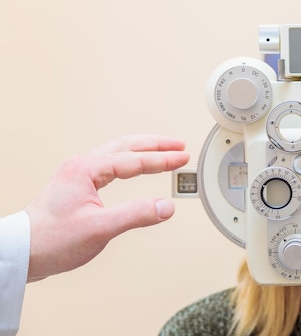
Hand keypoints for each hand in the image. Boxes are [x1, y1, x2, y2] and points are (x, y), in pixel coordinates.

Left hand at [25, 135, 189, 281]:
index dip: (162, 159)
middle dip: (155, 145)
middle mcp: (81, 166)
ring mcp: (77, 174)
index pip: (134, 159)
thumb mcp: (100, 229)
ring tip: (163, 151)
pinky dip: (129, 160)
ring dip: (142, 149)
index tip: (182, 158)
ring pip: (116, 152)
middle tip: (178, 146)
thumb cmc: (51, 240)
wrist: (22, 252)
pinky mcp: (77, 185)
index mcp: (86, 169)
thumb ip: (136, 215)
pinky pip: (110, 163)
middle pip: (126, 145)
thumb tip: (165, 206)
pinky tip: (135, 166)